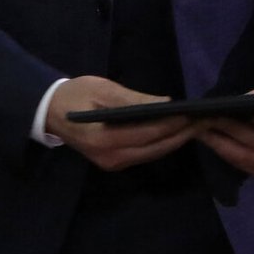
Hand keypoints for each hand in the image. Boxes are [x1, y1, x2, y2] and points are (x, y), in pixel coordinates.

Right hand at [45, 76, 192, 170]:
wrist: (50, 112)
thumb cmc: (75, 94)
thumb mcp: (103, 89)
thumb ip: (134, 99)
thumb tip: (165, 103)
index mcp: (105, 139)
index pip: (148, 133)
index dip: (173, 124)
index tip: (194, 113)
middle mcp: (111, 157)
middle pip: (155, 148)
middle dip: (180, 134)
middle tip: (203, 120)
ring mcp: (113, 164)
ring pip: (153, 153)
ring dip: (174, 140)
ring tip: (194, 124)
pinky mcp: (114, 163)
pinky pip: (144, 154)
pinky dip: (161, 143)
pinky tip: (174, 131)